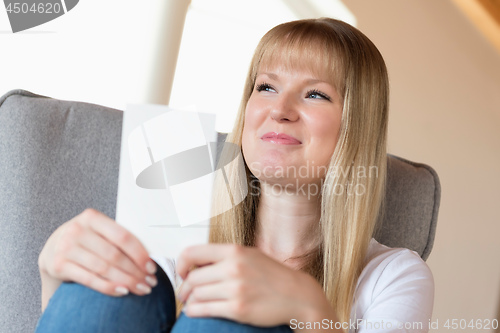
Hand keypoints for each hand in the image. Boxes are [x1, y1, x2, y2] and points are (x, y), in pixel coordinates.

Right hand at [38, 209, 157, 307]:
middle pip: (114, 254)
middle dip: (136, 271)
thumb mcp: (99, 231)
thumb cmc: (86, 239)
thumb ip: (120, 239)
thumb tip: (149, 258)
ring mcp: (66, 247)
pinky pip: (90, 279)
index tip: (152, 267)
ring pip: (104, 268)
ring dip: (126, 281)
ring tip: (141, 288)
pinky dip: (109, 287)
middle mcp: (77, 230)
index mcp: (92, 217)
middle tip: (150, 282)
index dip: (139, 253)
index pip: (122, 236)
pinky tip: (123, 291)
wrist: (53, 249)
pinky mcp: (59, 265)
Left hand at [176, 244, 334, 327]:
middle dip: (185, 288)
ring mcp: (236, 289)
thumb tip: (196, 263)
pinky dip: (194, 311)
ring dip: (190, 301)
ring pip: (196, 295)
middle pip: (193, 278)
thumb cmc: (272, 275)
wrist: (297, 295)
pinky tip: (195, 311)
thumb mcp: (249, 256)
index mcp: (234, 251)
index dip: (181, 264)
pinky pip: (204, 310)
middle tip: (185, 293)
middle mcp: (233, 267)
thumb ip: (225, 257)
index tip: (183, 273)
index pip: (193, 252)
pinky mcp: (238, 309)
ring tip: (191, 303)